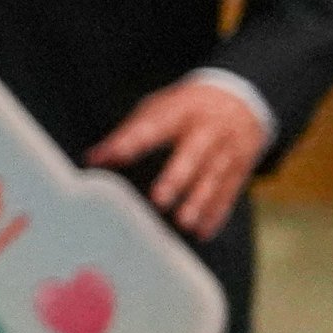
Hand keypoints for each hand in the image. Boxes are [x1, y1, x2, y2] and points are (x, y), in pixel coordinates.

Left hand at [90, 78, 270, 237]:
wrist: (240, 100)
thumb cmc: (185, 109)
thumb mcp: (159, 109)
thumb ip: (128, 133)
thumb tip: (92, 159)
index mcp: (181, 111)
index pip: (153, 126)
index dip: (132, 141)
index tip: (111, 157)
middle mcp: (207, 129)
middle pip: (192, 154)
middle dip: (176, 178)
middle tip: (158, 200)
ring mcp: (227, 149)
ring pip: (214, 177)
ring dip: (199, 202)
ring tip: (183, 223)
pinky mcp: (240, 168)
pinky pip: (229, 191)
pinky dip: (216, 213)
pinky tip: (203, 232)